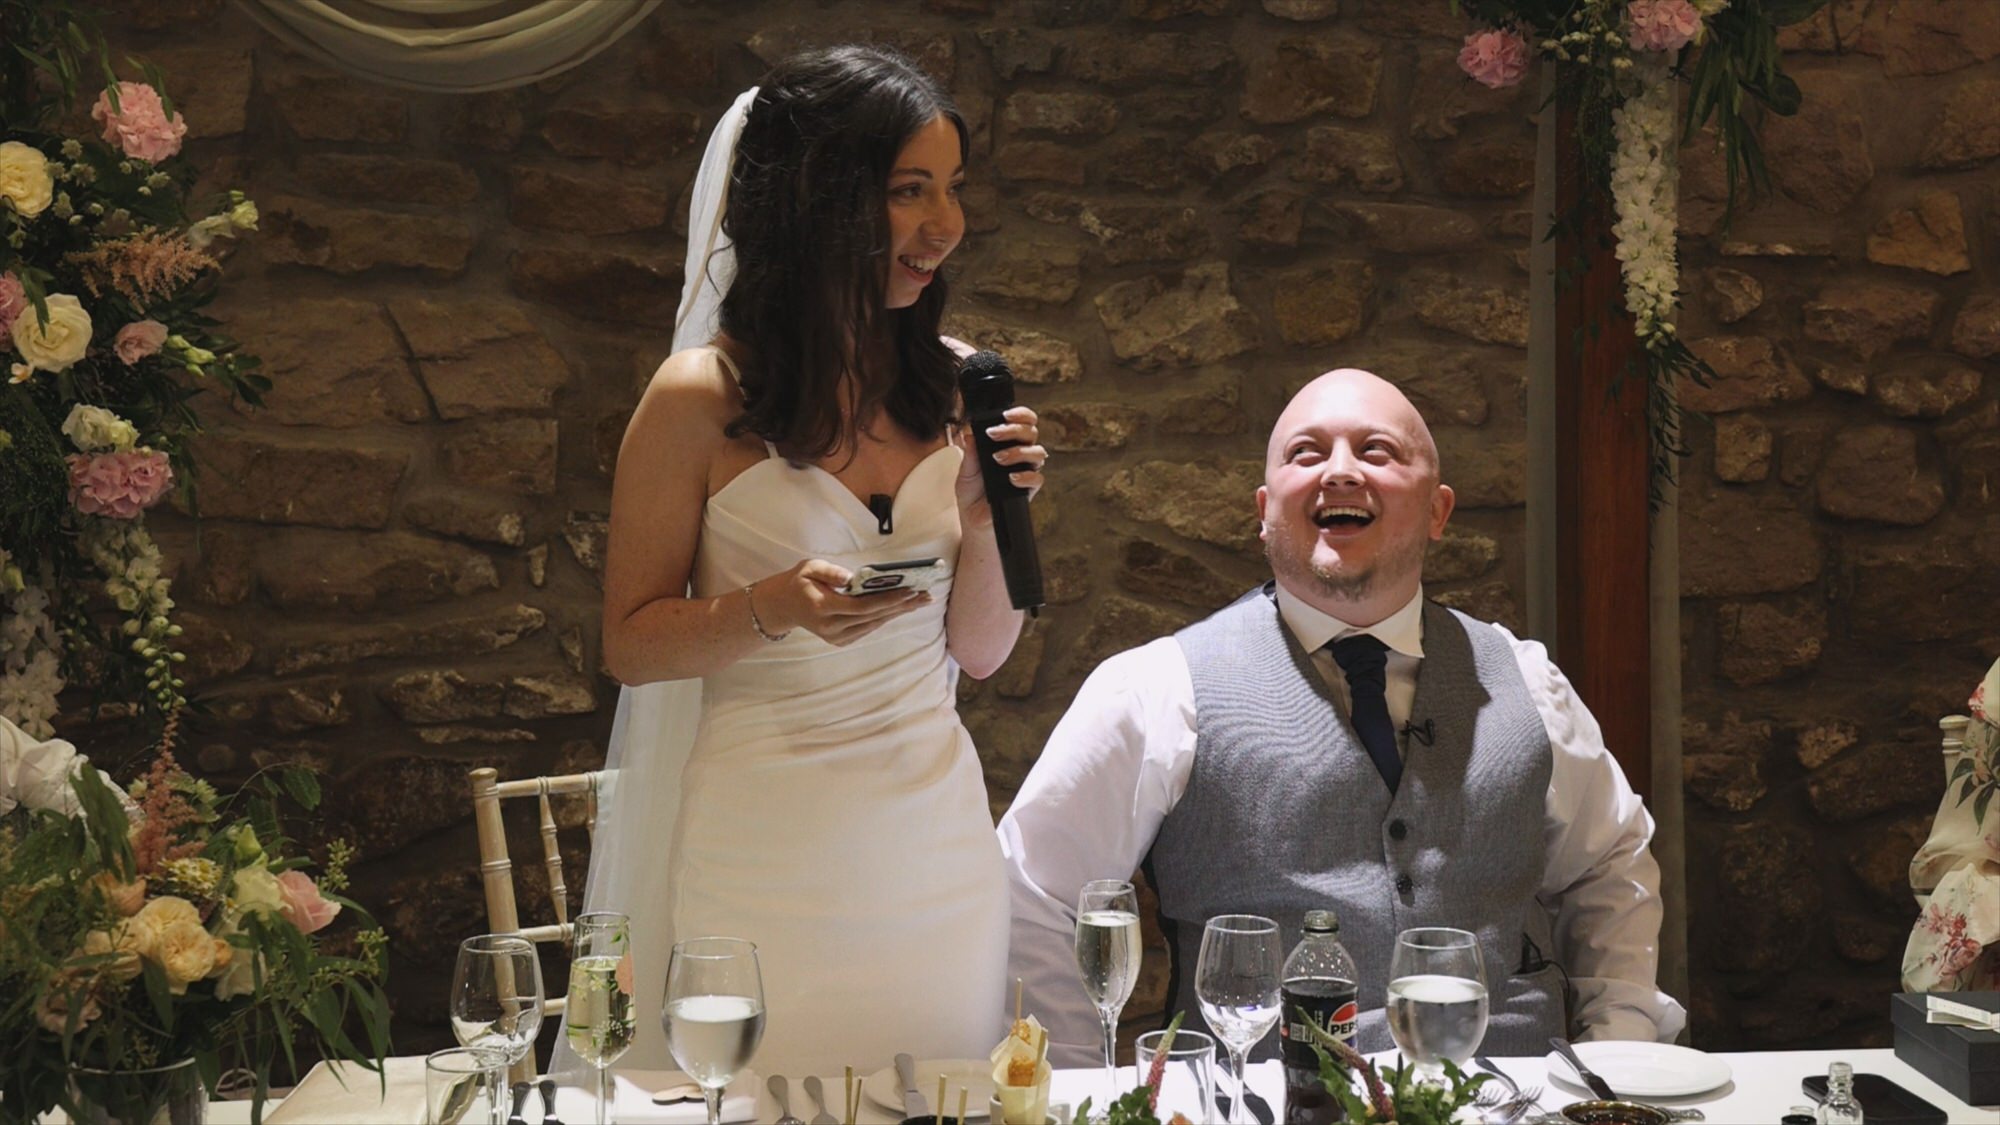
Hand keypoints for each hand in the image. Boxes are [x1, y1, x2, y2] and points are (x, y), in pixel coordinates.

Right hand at [751, 559, 929, 645]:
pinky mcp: (839, 641)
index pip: (862, 606)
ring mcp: (835, 637)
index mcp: (823, 607)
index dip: (887, 600)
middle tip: (926, 596)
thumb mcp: (808, 568)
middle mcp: (830, 627)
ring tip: (920, 601)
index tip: (909, 591)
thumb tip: (852, 577)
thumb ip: (829, 572)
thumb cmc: (798, 582)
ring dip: (898, 612)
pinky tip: (901, 607)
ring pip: (873, 624)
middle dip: (902, 606)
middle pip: (873, 617)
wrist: (782, 606)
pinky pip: (867, 628)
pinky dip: (885, 617)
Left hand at [955, 405, 1046, 528]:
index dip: (1020, 414)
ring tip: (998, 459)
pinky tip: (1011, 478)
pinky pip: (1037, 478)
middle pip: (1031, 432)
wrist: (974, 519)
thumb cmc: (972, 492)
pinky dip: (1025, 476)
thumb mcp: (965, 470)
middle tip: (994, 434)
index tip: (1005, 414)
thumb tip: (970, 434)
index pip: (1023, 422)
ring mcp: (1026, 471)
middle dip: (1013, 429)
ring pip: (1037, 452)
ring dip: (1018, 451)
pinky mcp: (1029, 489)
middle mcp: (1021, 455)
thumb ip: (970, 453)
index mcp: (1008, 444)